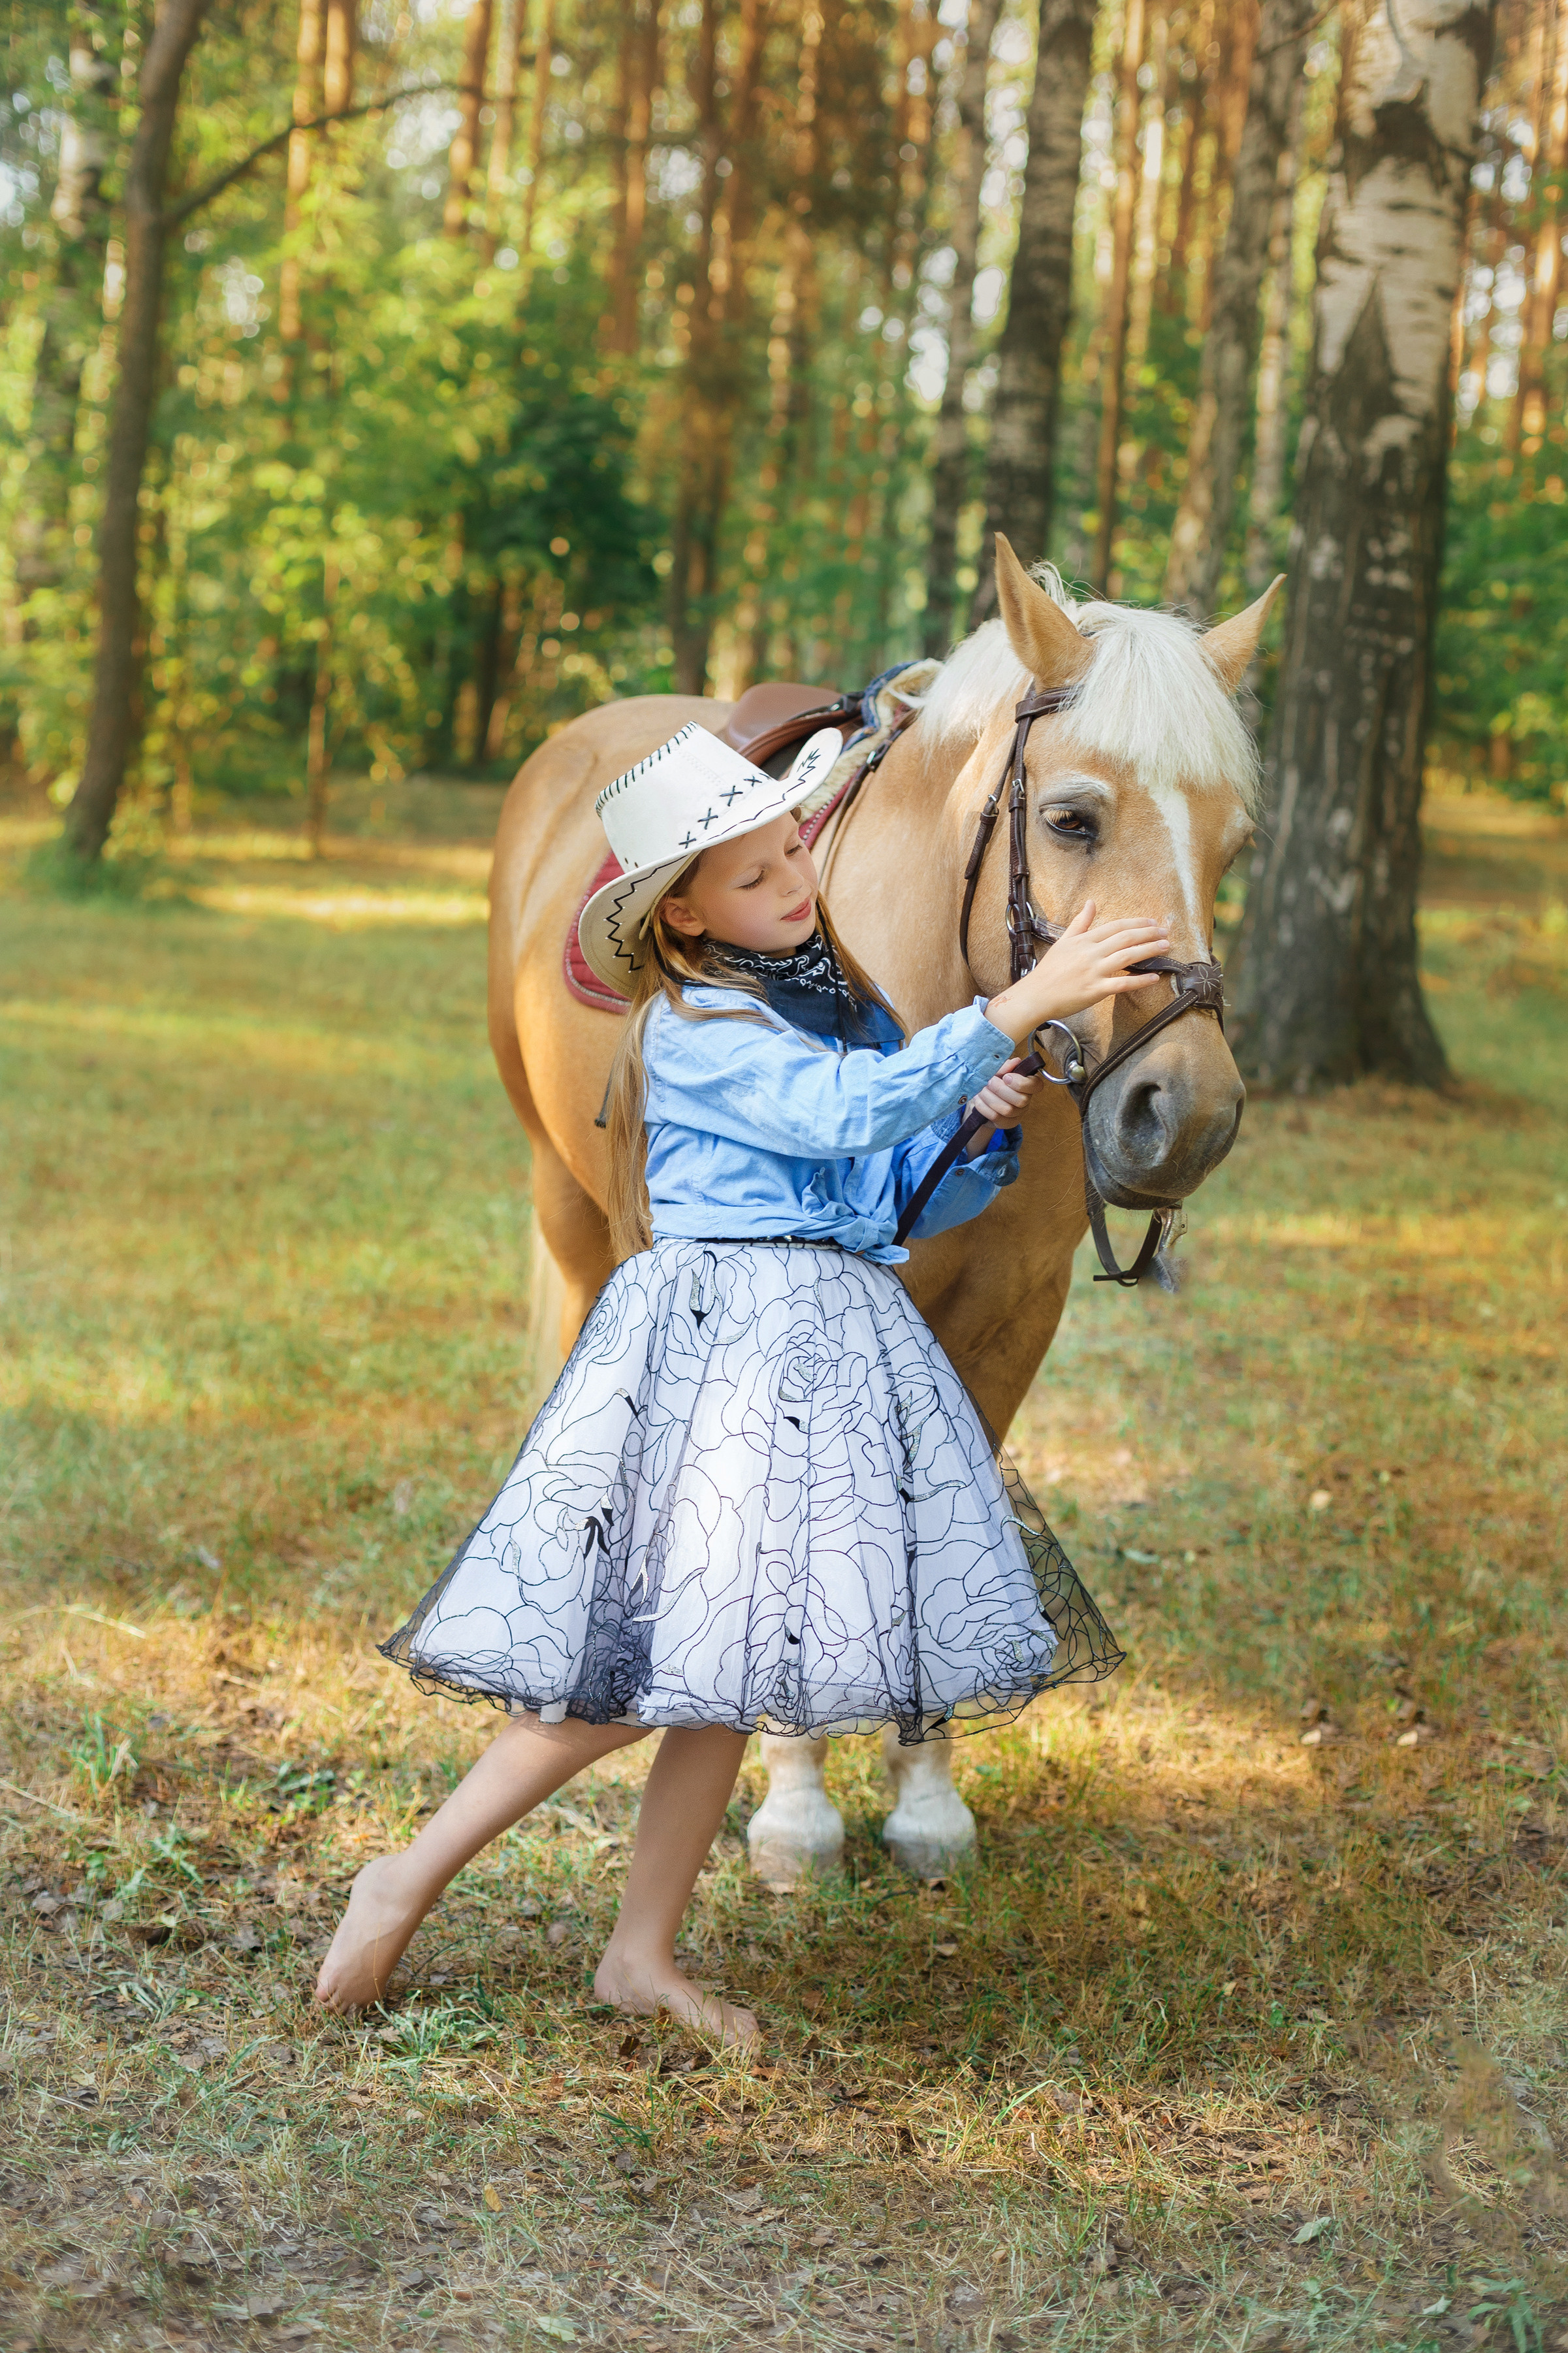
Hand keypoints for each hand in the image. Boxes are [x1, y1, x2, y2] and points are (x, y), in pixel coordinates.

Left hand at [964, 1056, 1043, 1156]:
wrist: (982, 1097)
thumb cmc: (993, 1081)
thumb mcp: (998, 1071)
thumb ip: (1006, 1066)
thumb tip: (1015, 1062)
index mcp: (1028, 1085)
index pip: (1036, 1085)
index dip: (1021, 1083)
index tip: (1006, 1077)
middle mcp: (1026, 1100)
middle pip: (1021, 1100)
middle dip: (1000, 1090)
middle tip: (989, 1082)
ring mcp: (1017, 1114)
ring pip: (1007, 1110)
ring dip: (990, 1098)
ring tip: (981, 1090)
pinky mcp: (1006, 1123)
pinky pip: (996, 1117)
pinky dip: (984, 1107)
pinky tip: (978, 1099)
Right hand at [985, 900, 1170, 1045]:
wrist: (1035, 995)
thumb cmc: (1049, 971)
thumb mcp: (1063, 941)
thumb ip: (1080, 922)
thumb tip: (1091, 902)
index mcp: (1084, 940)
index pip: (1115, 926)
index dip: (1136, 922)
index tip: (1152, 921)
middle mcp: (1090, 953)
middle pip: (1125, 938)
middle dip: (1148, 933)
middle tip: (1165, 932)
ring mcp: (1093, 971)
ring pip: (1127, 956)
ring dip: (1149, 950)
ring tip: (1165, 947)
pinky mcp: (1095, 990)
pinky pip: (1122, 984)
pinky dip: (1140, 981)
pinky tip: (1154, 977)